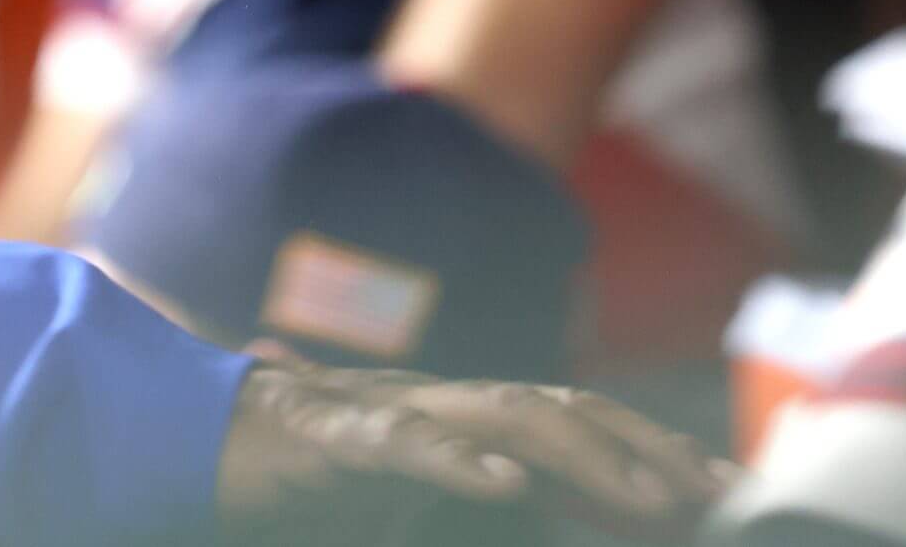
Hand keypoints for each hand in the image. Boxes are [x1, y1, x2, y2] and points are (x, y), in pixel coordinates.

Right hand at [216, 354, 736, 544]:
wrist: (179, 437)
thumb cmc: (290, 480)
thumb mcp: (401, 503)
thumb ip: (468, 501)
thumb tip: (534, 502)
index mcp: (454, 419)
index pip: (575, 419)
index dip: (652, 447)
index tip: (726, 493)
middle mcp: (432, 402)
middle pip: (561, 407)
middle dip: (648, 449)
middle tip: (719, 499)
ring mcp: (384, 411)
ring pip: (502, 416)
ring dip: (585, 457)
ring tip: (648, 504)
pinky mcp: (328, 437)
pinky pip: (403, 444)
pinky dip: (458, 463)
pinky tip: (507, 487)